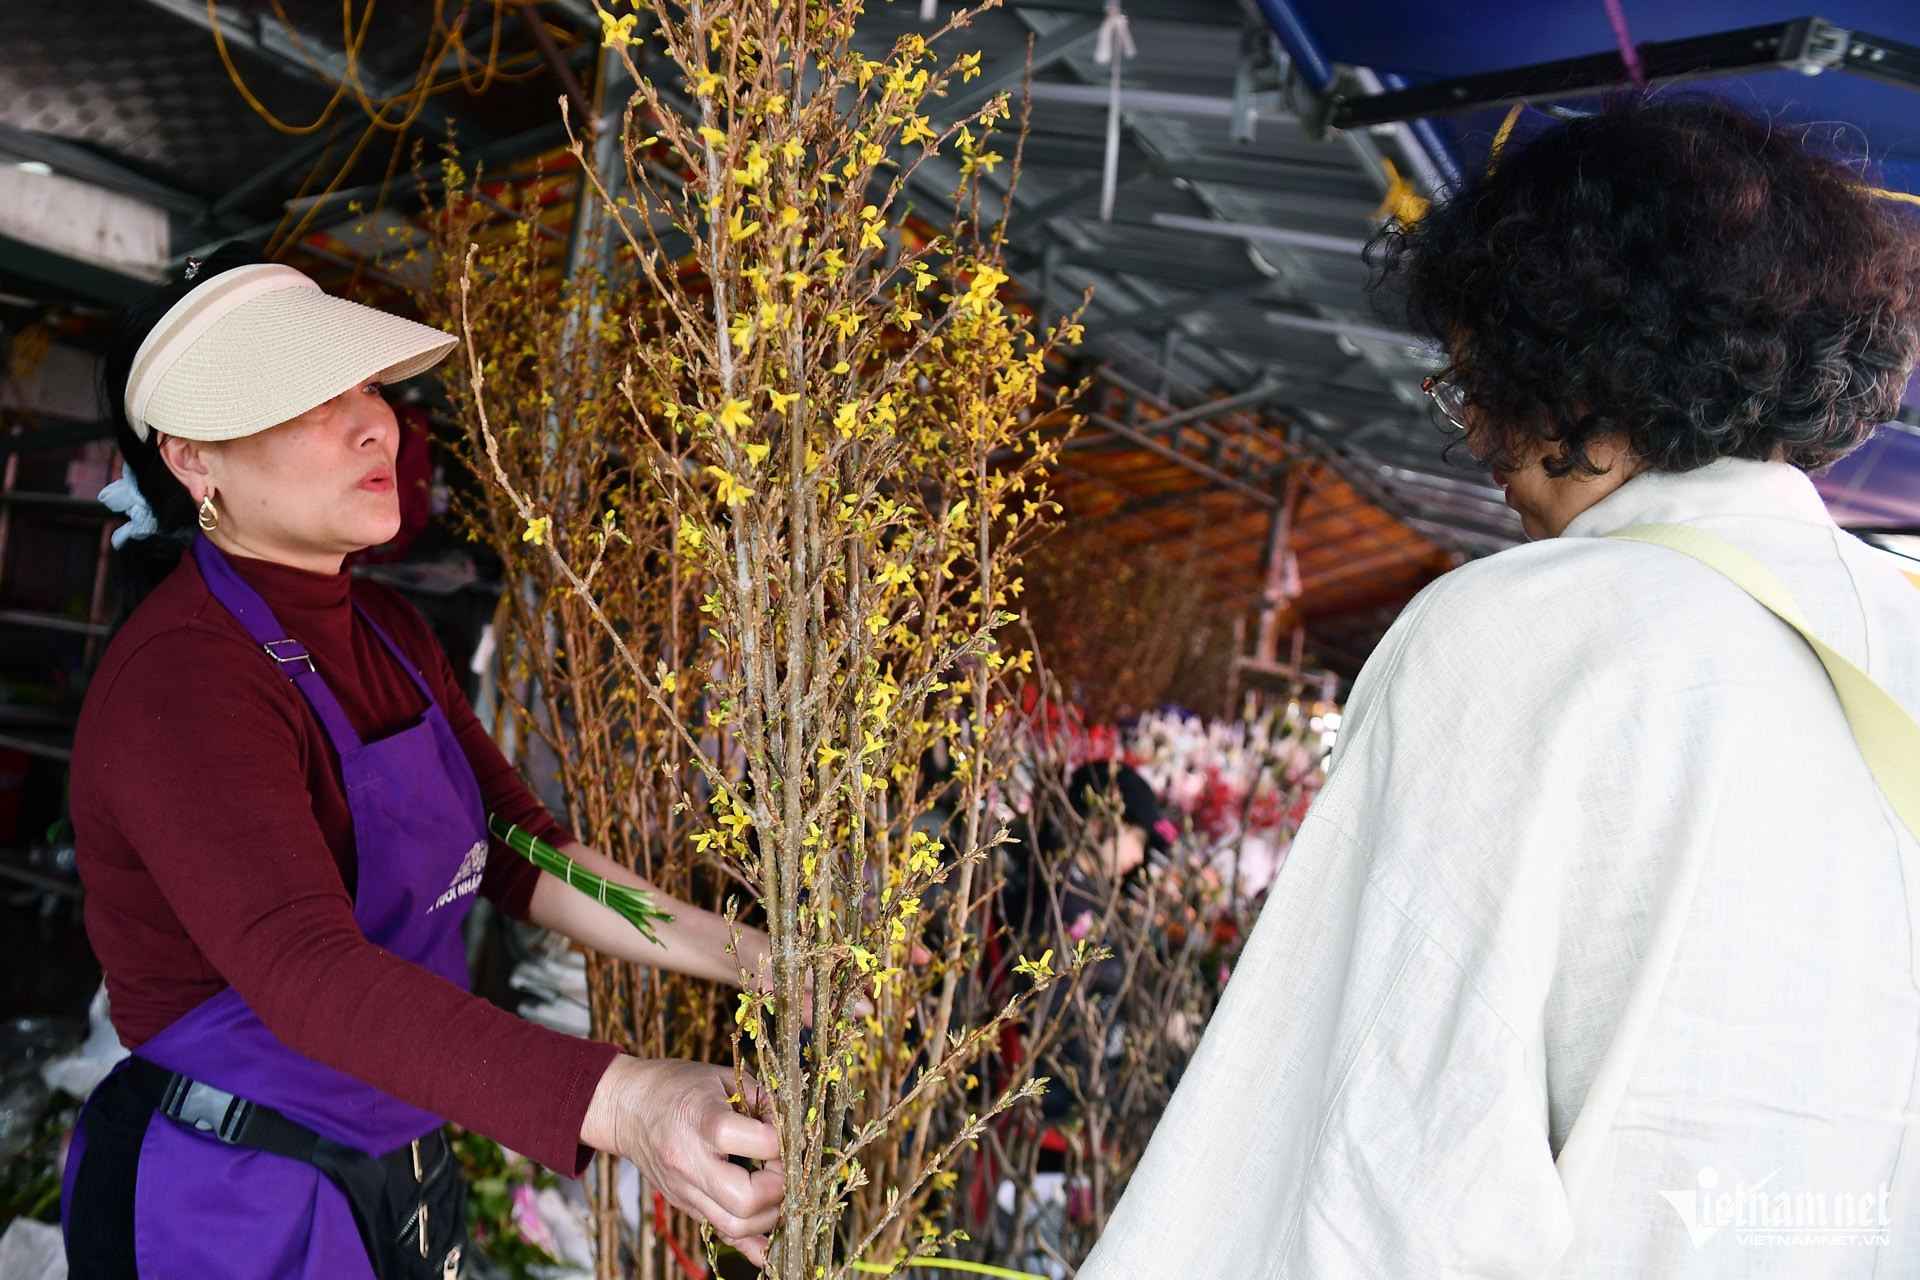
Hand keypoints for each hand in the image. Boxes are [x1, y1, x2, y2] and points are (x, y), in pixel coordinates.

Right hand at [581, 1056, 783, 1264]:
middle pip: (746, 1200)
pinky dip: (749, 1243)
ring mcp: (684, 1189)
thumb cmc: (675, 1086)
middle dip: (779, 1187)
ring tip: (775, 1190)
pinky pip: (720, 1234)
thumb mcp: (720, 1076)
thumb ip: (760, 1098)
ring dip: (768, 1215)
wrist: (626, 1107)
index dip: (783, 1139)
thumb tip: (792, 1126)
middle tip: (782, 1168)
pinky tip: (768, 1244)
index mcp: (702, 1120)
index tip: (783, 1131)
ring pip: (735, 1226)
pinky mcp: (683, 1204)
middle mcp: (690, 1162)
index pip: (759, 1144)